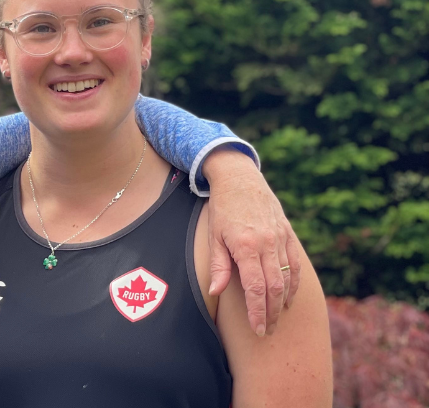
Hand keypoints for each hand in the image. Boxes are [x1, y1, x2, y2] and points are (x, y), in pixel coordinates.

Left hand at [202, 148, 301, 336]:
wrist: (240, 178)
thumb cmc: (222, 208)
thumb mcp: (213, 235)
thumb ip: (218, 265)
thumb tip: (215, 292)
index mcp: (246, 246)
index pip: (255, 288)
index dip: (257, 312)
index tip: (258, 330)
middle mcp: (266, 244)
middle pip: (274, 288)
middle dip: (272, 313)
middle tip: (267, 331)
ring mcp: (280, 238)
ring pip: (288, 278)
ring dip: (284, 302)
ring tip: (276, 318)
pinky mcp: (288, 233)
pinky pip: (296, 263)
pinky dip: (295, 283)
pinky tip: (289, 297)